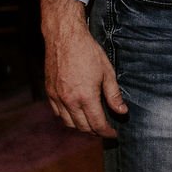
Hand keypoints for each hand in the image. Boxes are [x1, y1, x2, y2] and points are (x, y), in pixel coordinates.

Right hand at [41, 0, 125, 137]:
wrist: (64, 37)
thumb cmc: (88, 52)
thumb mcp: (107, 72)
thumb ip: (114, 95)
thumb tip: (122, 111)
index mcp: (86, 97)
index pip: (97, 124)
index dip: (107, 132)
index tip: (114, 133)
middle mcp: (69, 100)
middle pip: (82, 127)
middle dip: (95, 131)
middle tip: (104, 129)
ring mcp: (57, 97)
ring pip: (68, 123)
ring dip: (80, 126)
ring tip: (91, 122)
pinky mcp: (49, 92)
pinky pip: (58, 113)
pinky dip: (67, 117)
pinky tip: (76, 112)